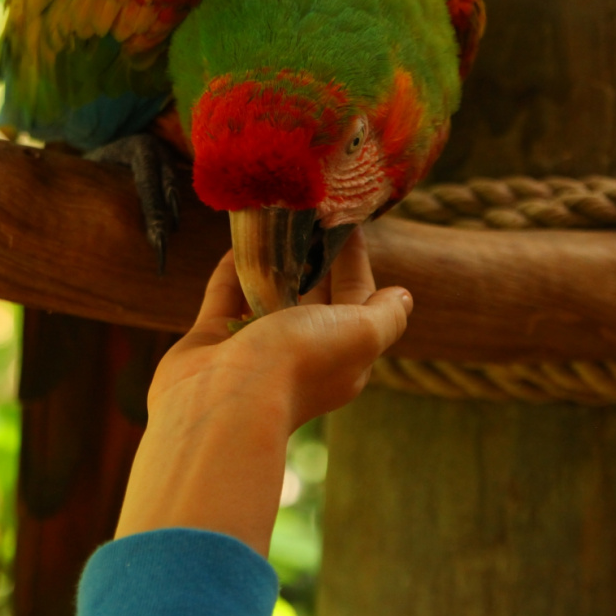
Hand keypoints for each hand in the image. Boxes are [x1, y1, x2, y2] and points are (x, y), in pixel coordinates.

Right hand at [115, 229, 411, 555]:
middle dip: (314, 259)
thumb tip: (402, 297)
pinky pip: (226, 297)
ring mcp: (253, 348)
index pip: (357, 301)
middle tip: (309, 213)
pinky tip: (240, 243)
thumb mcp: (362, 334)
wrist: (223, 402)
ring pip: (267, 296)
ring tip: (274, 221)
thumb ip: (386, 314)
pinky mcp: (212, 341)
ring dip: (272, 264)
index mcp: (343, 356)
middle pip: (313, 297)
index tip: (347, 222)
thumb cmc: (298, 363)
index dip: (354, 263)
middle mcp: (300, 353)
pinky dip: (234, 271)